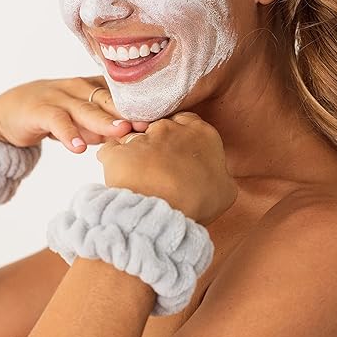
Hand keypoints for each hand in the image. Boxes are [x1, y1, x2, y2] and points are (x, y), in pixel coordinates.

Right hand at [0, 76, 149, 153]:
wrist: (8, 113)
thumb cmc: (53, 116)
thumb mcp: (82, 121)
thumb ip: (105, 128)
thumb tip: (133, 140)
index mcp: (93, 88)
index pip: (121, 97)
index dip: (141, 109)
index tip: (163, 122)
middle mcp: (79, 88)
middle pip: (108, 99)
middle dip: (129, 112)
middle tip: (150, 124)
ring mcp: (59, 96)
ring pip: (85, 108)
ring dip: (103, 120)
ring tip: (121, 132)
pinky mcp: (39, 109)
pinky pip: (57, 121)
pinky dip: (68, 134)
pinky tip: (79, 147)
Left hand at [95, 100, 237, 226]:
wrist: (160, 214)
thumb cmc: (197, 202)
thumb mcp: (226, 191)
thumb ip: (219, 174)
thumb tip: (215, 175)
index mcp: (200, 133)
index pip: (188, 122)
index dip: (183, 138)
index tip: (181, 155)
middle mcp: (169, 128)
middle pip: (160, 128)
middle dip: (158, 144)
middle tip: (161, 169)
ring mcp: (141, 137)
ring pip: (135, 139)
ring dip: (136, 154)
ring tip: (140, 179)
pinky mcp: (116, 151)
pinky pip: (110, 152)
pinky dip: (113, 163)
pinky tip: (121, 178)